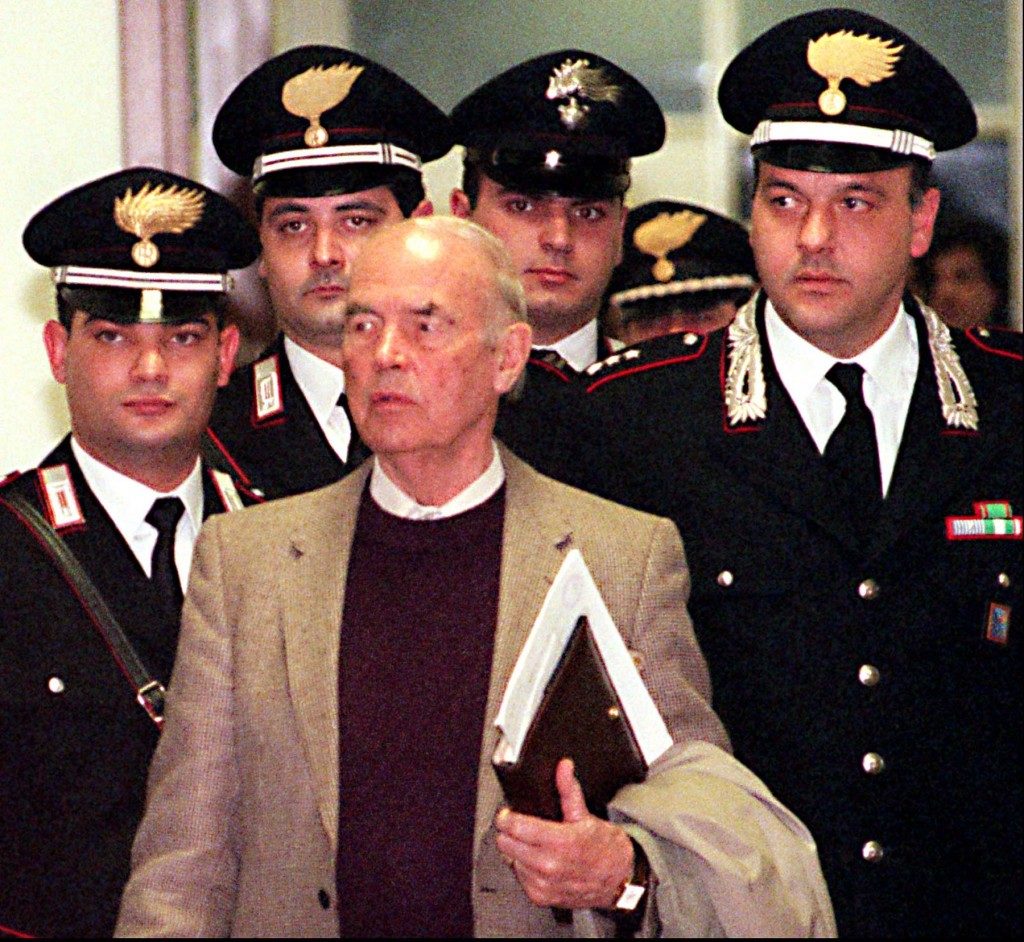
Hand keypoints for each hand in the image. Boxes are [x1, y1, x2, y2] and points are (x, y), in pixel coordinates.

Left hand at [495, 758, 633, 909]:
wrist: (618, 880)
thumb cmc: (604, 848)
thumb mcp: (586, 815)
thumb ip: (568, 789)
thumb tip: (563, 767)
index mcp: (560, 842)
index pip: (516, 827)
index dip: (506, 817)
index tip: (506, 813)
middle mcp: (549, 866)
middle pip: (506, 844)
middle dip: (509, 832)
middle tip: (518, 825)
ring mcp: (544, 884)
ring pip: (510, 860)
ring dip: (516, 851)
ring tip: (531, 843)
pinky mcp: (542, 898)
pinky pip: (519, 878)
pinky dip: (523, 868)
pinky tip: (537, 860)